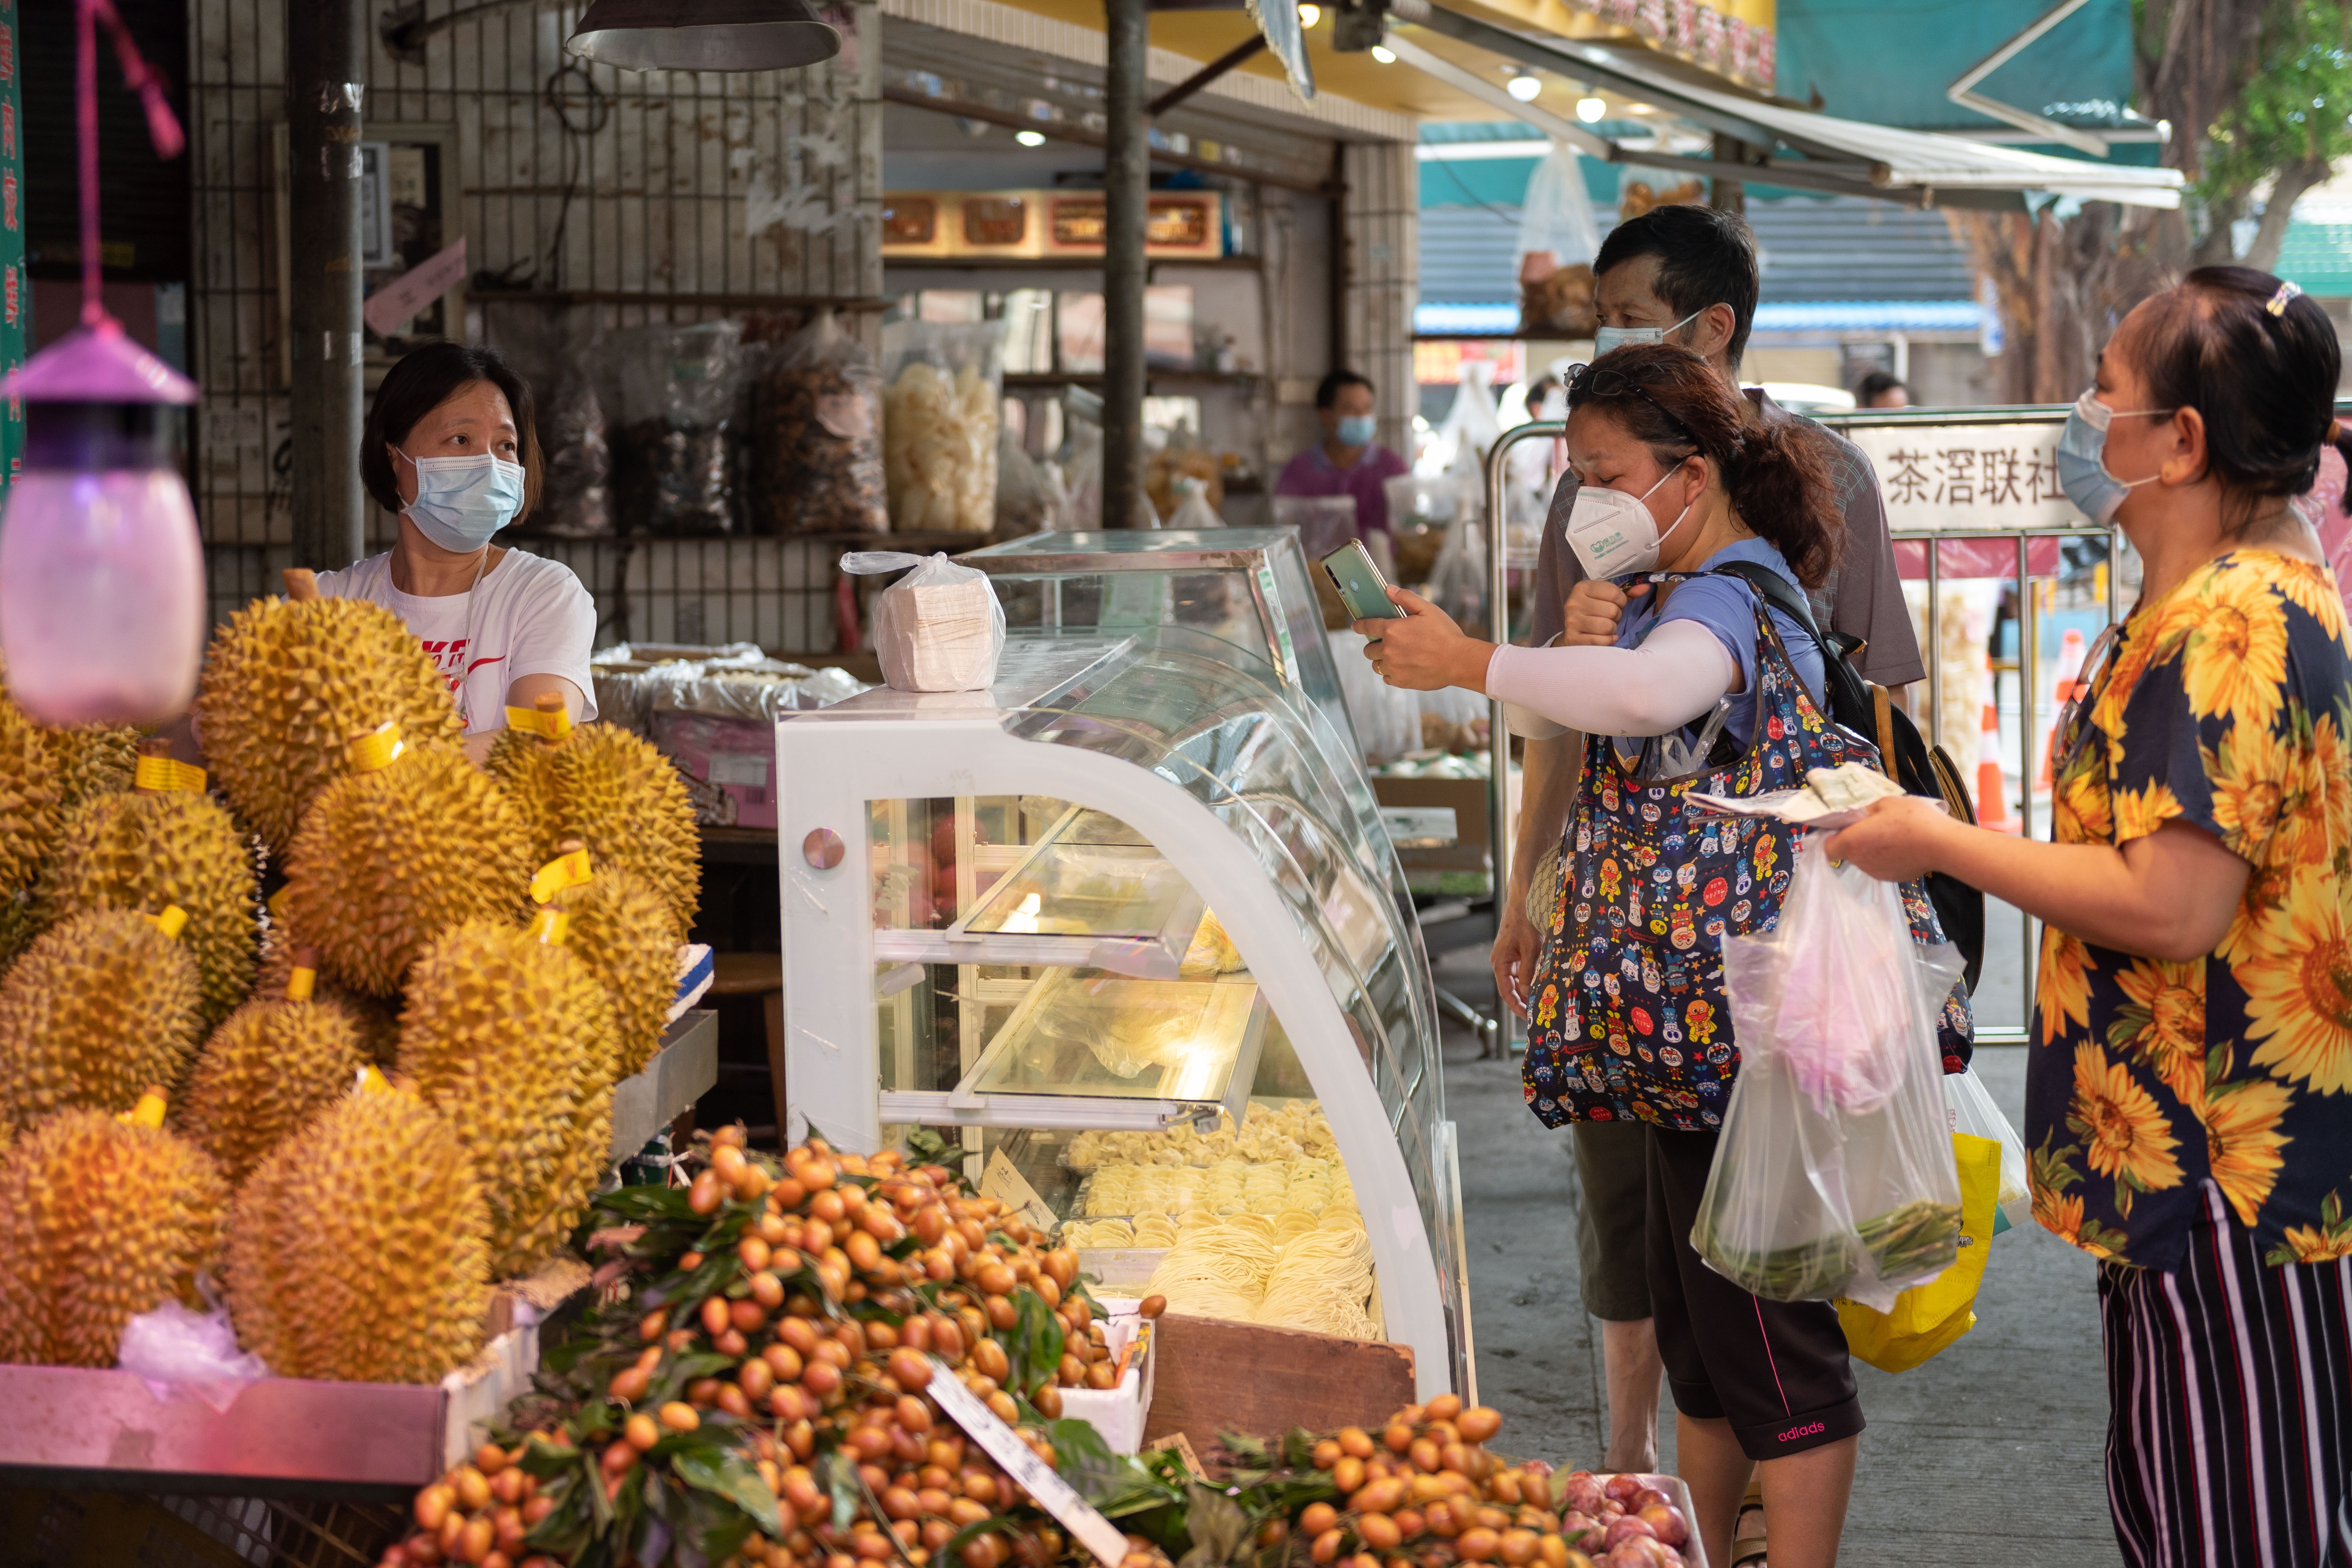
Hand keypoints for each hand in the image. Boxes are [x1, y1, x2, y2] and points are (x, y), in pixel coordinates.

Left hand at [1356, 586, 1491, 692]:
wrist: (1459, 661)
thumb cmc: (1445, 634)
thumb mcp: (1428, 610)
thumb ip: (1406, 598)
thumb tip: (1388, 589)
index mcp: (1392, 630)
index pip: (1367, 626)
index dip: (1360, 625)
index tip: (1356, 626)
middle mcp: (1388, 650)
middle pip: (1369, 649)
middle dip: (1374, 645)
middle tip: (1386, 643)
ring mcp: (1393, 668)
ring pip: (1376, 665)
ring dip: (1382, 660)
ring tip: (1396, 656)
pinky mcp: (1401, 681)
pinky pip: (1387, 678)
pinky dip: (1391, 673)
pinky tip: (1404, 668)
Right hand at [1491, 898, 1540, 1019]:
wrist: (1524, 896)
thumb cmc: (1525, 919)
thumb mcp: (1530, 948)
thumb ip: (1529, 972)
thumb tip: (1529, 993)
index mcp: (1499, 962)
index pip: (1506, 992)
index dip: (1517, 1006)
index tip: (1528, 1017)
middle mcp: (1501, 960)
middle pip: (1511, 987)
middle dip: (1524, 999)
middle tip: (1540, 1010)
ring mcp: (1509, 954)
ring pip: (1518, 978)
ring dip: (1529, 987)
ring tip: (1544, 997)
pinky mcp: (1516, 948)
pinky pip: (1522, 967)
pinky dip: (1531, 975)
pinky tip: (1543, 979)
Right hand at [1560, 578, 1646, 647]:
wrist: (1573, 630)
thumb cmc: (1594, 611)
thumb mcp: (1608, 597)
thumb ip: (1627, 592)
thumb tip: (1647, 586)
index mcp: (1582, 587)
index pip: (1614, 593)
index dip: (1622, 601)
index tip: (1615, 604)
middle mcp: (1573, 603)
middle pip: (1612, 610)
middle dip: (1616, 616)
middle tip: (1609, 618)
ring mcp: (1571, 621)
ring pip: (1608, 626)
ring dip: (1612, 629)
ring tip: (1606, 627)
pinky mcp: (1573, 638)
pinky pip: (1602, 641)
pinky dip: (1608, 641)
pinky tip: (1605, 637)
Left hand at [1819, 795, 1957, 882]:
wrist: (1942, 844)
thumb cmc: (1911, 819)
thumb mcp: (1885, 803)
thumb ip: (1865, 811)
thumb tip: (1859, 816)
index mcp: (1852, 842)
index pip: (1827, 848)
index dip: (1831, 838)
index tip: (1842, 828)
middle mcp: (1860, 861)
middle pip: (1848, 852)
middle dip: (1856, 840)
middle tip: (1874, 826)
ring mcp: (1876, 872)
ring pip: (1865, 859)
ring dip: (1873, 848)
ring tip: (1893, 834)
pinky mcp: (1892, 878)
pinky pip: (1881, 865)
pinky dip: (1887, 857)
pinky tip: (1903, 846)